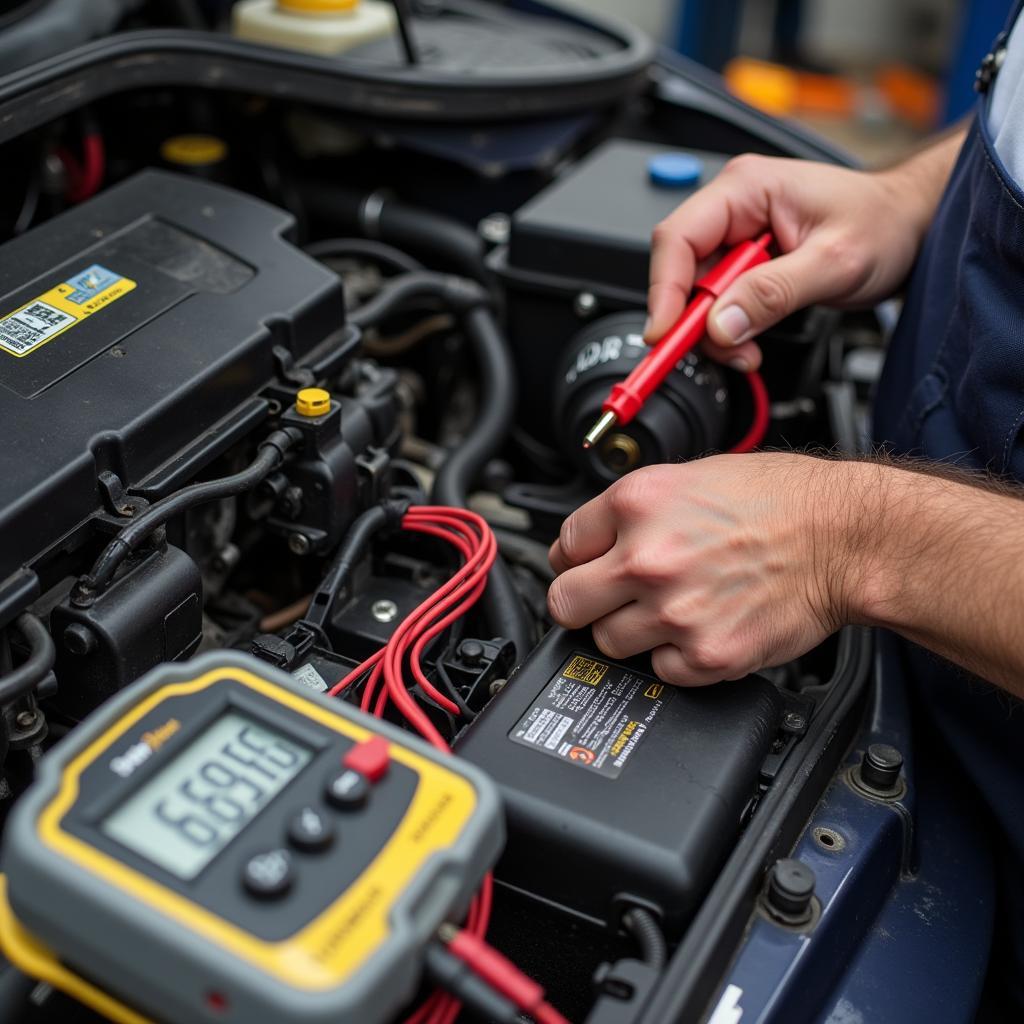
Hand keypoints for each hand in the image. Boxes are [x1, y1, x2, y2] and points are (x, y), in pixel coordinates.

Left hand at [547, 454, 852, 684]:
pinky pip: (659, 671)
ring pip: (607, 642)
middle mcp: (647, 557)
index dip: (575, 558)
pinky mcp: (705, 654)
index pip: (563, 544)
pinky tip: (700, 627)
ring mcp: (674, 610)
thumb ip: (629, 512)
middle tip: (610, 598)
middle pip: (566, 603)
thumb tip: (584, 545)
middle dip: (584, 601)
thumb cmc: (777, 502)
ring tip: (669, 609)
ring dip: (630, 631)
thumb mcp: (689, 478)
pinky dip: (675, 657)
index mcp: (637, 504)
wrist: (843, 537)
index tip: (589, 566)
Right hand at [646, 148, 953, 370]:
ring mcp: (736, 236)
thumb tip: (721, 324)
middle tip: (724, 350)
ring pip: (696, 294)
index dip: (665, 290)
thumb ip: (774, 293)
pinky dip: (728, 330)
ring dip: (716, 332)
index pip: (678, 238)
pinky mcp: (743, 263)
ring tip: (749, 350)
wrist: (910, 226)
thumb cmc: (883, 223)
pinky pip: (717, 302)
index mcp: (746, 187)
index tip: (665, 333)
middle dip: (695, 320)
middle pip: (681, 270)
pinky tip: (750, 340)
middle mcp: (733, 207)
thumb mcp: (834, 262)